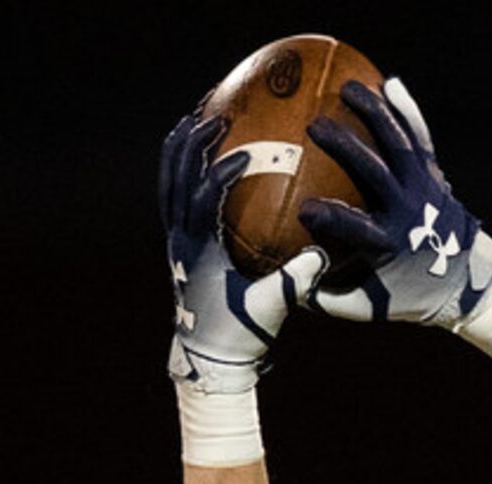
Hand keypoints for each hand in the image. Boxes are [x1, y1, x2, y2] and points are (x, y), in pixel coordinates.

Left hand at [159, 109, 326, 400]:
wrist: (207, 359)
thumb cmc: (240, 334)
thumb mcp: (270, 308)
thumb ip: (293, 282)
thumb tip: (322, 253)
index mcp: (202, 251)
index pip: (206, 198)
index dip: (223, 171)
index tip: (247, 153)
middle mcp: (182, 241)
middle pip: (179, 180)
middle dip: (196, 145)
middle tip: (217, 117)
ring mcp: (176, 242)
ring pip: (169, 185)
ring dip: (180, 151)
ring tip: (194, 120)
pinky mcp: (177, 245)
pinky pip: (171, 197)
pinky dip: (179, 170)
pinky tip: (192, 153)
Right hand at [301, 80, 491, 366]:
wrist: (465, 284)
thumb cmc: (406, 297)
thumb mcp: (367, 307)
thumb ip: (327, 298)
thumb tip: (284, 286)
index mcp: (389, 244)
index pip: (355, 228)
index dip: (330, 218)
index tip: (303, 209)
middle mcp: (409, 210)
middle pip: (375, 172)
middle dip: (346, 148)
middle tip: (315, 126)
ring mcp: (424, 188)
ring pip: (399, 142)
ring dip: (374, 112)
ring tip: (347, 86)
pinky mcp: (433, 174)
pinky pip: (419, 137)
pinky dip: (407, 110)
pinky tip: (389, 83)